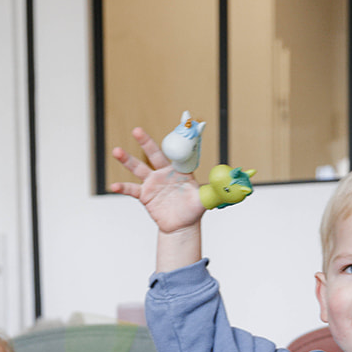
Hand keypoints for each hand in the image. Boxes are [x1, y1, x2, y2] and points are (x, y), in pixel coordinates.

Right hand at [111, 128, 205, 271]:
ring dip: (127, 160)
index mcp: (180, 170)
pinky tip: (113, 185)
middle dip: (145, 142)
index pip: (178, 152)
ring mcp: (153, 183)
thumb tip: (238, 183)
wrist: (181, 227)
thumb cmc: (193, 210)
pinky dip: (123, 188)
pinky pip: (132, 190)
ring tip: (116, 151)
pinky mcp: (145, 195)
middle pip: (154, 154)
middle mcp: (164, 173)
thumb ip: (215, 190)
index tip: (176, 124)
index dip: (178, 140)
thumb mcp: (206, 199)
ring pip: (138, 168)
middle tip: (137, 130)